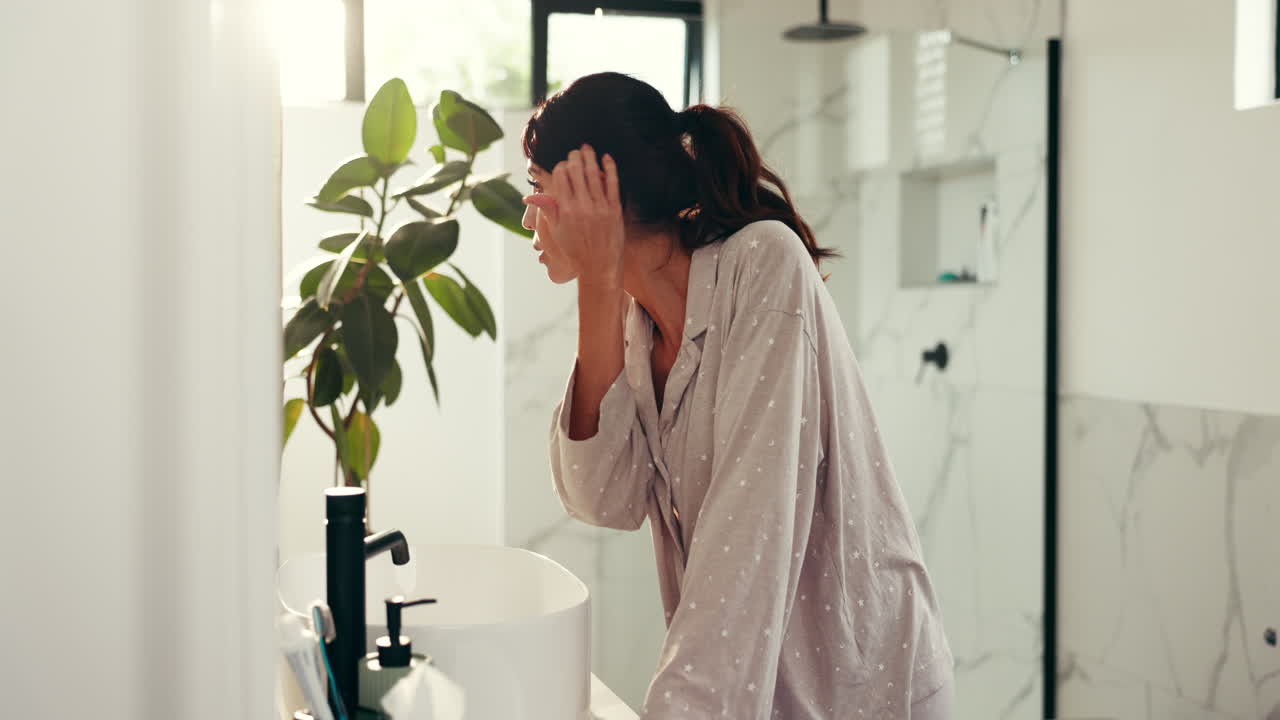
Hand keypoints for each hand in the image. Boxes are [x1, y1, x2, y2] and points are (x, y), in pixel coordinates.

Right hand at [524, 144, 624, 287]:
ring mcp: (600, 208)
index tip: (561, 165)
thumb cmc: (575, 251)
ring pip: (593, 174)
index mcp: (565, 210)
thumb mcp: (556, 232)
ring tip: (587, 148)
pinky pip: (613, 184)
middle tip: (574, 151)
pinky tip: (607, 157)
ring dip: (590, 157)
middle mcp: (582, 207)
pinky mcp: (615, 210)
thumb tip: (530, 197)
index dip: (559, 167)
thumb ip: (547, 210)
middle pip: (576, 172)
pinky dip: (610, 168)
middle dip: (574, 157)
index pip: (560, 177)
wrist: (599, 267)